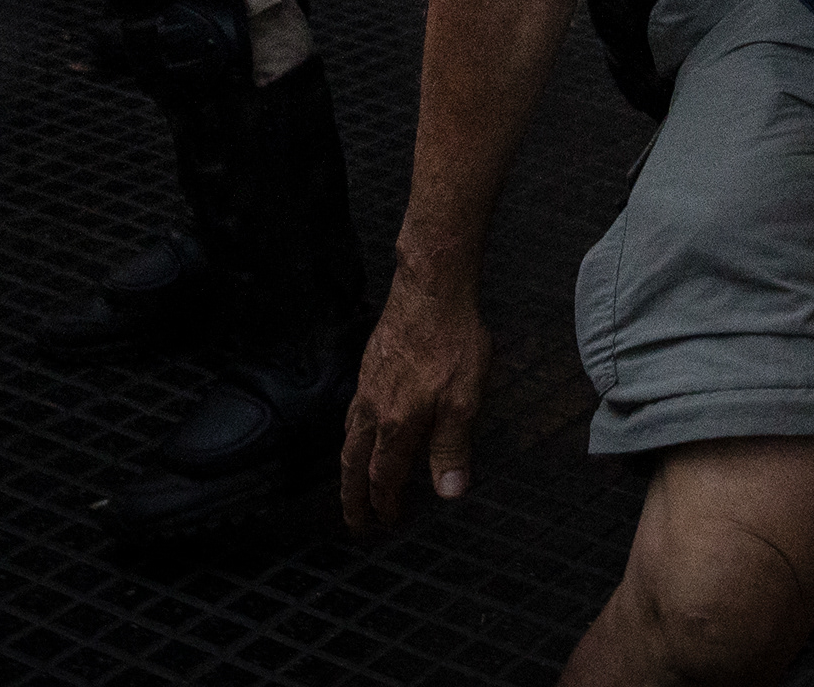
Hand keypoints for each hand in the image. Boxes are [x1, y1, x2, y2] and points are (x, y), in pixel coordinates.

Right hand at [339, 276, 489, 534]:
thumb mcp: (465, 398)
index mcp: (397, 423)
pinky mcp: (369, 367)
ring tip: (352, 484)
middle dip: (352, 497)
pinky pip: (352, 412)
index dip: (384, 504)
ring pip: (348, 438)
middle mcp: (374, 409)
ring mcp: (367, 386)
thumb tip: (449, 492)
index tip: (387, 523)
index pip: (383, 477)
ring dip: (348, 468)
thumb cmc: (452, 340)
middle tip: (354, 522)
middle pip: (353, 463)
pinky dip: (351, 435)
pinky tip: (361, 429)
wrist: (431, 289)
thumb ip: (453, 447)